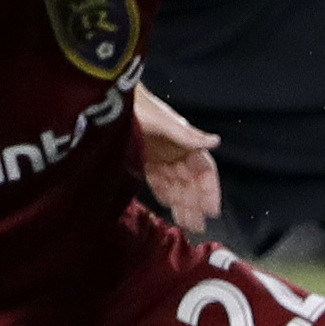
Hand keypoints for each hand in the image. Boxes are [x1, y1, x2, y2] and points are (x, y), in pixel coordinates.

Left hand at [129, 85, 222, 236]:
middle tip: (197, 227)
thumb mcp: (163, 121)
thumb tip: (215, 141)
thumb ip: (188, 135)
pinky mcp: (143, 159)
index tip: (212, 211)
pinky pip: (158, 182)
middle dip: (195, 204)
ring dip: (181, 204)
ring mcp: (160, 156)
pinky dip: (164, 195)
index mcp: (185, 142)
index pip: (204, 171)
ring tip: (186, 224)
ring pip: (176, 185)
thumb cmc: (138, 105)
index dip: (210, 191)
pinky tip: (167, 207)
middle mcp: (175, 151)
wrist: (109, 98)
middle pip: (191, 183)